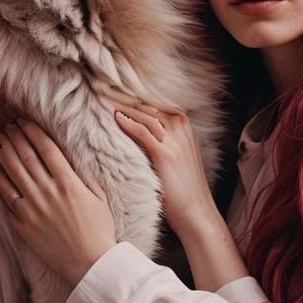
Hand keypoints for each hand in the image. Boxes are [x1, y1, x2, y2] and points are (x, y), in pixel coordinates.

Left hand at [0, 120, 116, 288]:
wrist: (91, 265)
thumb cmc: (99, 231)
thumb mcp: (99, 197)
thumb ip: (84, 175)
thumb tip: (72, 157)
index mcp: (69, 183)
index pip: (45, 148)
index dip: (32, 131)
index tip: (24, 121)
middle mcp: (48, 193)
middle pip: (26, 156)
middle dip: (15, 138)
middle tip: (8, 127)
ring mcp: (34, 209)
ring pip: (14, 174)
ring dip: (5, 155)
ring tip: (0, 143)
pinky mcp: (24, 225)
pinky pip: (7, 198)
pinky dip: (0, 181)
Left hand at [114, 104, 218, 237]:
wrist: (196, 212)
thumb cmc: (184, 186)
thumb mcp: (178, 154)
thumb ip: (164, 137)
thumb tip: (139, 125)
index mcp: (184, 125)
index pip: (155, 104)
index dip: (134, 97)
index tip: (115, 90)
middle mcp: (181, 128)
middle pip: (148, 106)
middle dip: (127, 98)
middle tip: (106, 91)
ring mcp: (174, 139)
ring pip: (144, 115)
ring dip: (124, 107)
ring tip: (106, 100)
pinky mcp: (165, 153)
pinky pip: (142, 131)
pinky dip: (128, 123)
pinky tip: (116, 118)